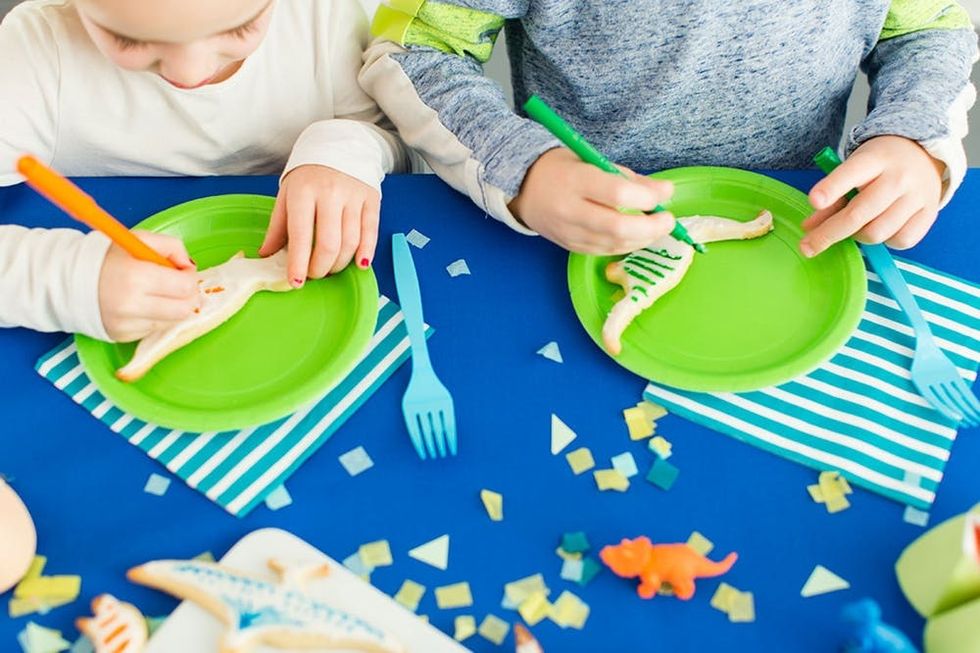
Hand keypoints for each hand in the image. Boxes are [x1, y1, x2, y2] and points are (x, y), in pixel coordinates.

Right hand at [98, 231, 198, 341]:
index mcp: (136, 277)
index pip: (185, 287)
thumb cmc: (106, 258)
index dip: (190, 278)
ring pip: (172, 322)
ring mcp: (127, 324)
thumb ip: (171, 246)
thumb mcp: (138, 239)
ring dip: (172, 308)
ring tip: (158, 294)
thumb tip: (189, 266)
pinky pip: (154, 329)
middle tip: (178, 286)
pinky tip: (143, 305)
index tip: (182, 272)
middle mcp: (132, 305)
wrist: (68, 281)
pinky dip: (155, 317)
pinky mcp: (123, 336)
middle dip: (188, 297)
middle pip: (184, 310)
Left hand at [259, 165, 379, 285]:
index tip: (295, 282)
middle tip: (314, 274)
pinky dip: (365, 253)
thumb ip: (278, 227)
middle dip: (320, 268)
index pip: (301, 236)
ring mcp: (353, 196)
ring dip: (340, 263)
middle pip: (328, 244)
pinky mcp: (371, 199)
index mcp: (303, 192)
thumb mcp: (287, 195)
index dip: (298, 264)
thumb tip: (267, 255)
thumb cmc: (309, 175)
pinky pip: (370, 233)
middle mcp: (329, 193)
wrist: (339, 145)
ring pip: (350, 242)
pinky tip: (359, 263)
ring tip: (330, 267)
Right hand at [508, 148, 675, 253]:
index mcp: (575, 180)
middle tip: (668, 221)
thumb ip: (629, 178)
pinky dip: (625, 245)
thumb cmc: (562, 169)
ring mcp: (568, 232)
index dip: (646, 198)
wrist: (523, 188)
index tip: (662, 196)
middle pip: (617, 227)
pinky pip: (604, 251)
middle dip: (651, 227)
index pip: (617, 193)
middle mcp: (569, 209)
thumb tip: (665, 192)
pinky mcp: (570, 246)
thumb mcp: (593, 161)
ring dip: (642, 239)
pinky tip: (636, 236)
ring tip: (655, 228)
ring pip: (614, 244)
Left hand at [802, 136, 944, 255]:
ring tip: (854, 228)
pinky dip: (886, 242)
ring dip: (858, 237)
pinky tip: (880, 229)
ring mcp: (917, 196)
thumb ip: (831, 195)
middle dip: (829, 233)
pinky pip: (902, 240)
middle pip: (859, 214)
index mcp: (874, 159)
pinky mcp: (930, 213)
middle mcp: (898, 176)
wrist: (922, 154)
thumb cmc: (878, 165)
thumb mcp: (853, 169)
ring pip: (878, 232)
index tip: (814, 202)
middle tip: (807, 246)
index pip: (850, 173)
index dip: (831, 189)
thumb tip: (809, 228)